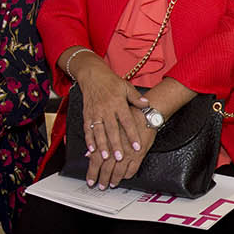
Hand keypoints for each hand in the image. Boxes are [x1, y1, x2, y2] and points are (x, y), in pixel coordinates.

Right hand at [72, 58, 149, 188]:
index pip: (127, 121)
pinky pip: (87, 129)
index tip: (137, 146)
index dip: (132, 135)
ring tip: (105, 157)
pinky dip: (89, 140)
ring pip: (98, 132)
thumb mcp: (126, 87)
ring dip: (102, 145)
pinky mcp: (87, 115)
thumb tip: (147, 104)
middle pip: (112, 130)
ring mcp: (95, 113)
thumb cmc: (111, 82)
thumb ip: (136, 98)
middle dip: (116, 145)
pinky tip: (91, 150)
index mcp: (118, 103)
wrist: (92, 75)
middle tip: (120, 158)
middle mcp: (106, 109)